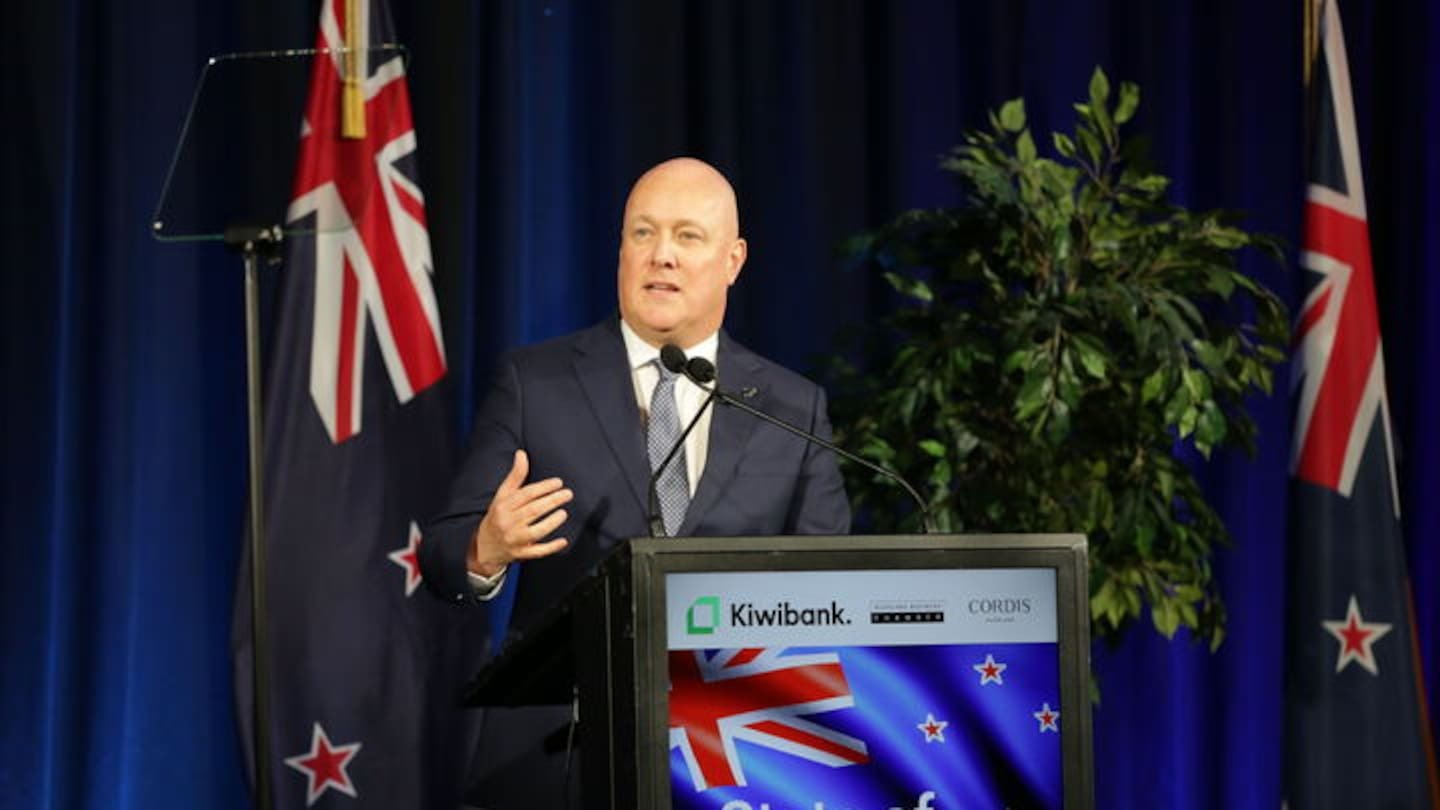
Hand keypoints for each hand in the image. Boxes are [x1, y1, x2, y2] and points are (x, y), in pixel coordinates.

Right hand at [467, 449, 572, 576]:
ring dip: (552, 522)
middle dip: (552, 501)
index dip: (544, 487)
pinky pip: (538, 552)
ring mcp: (515, 540)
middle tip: (568, 494)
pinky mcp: (521, 554)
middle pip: (533, 511)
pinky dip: (551, 547)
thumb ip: (515, 476)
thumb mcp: (502, 496)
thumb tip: (522, 454)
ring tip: (564, 512)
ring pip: (536, 531)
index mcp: (503, 506)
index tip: (558, 482)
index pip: (526, 494)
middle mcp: (508, 523)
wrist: (483, 547)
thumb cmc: (497, 516)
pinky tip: (564, 541)